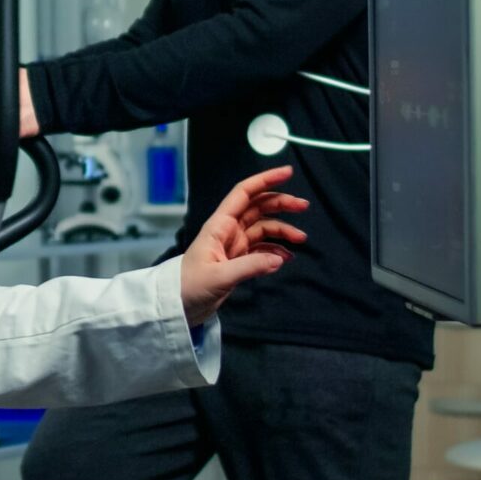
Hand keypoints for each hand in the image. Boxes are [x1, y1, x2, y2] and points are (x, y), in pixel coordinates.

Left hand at [179, 166, 308, 325]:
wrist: (176, 306)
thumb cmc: (188, 286)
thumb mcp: (219, 276)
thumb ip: (250, 266)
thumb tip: (280, 258)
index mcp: (219, 225)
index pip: (244, 193)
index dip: (265, 180)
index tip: (287, 172)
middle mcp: (228, 230)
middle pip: (258, 207)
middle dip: (281, 203)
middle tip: (304, 206)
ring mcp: (233, 245)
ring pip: (263, 228)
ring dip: (282, 230)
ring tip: (300, 239)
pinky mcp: (237, 261)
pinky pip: (261, 249)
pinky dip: (275, 250)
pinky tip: (286, 257)